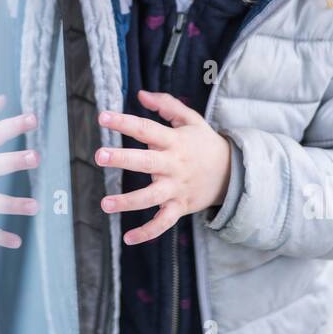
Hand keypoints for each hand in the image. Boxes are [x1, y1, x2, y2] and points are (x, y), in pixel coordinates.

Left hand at [94, 90, 231, 244]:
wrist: (233, 173)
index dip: (124, 122)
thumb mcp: (190, 119)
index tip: (102, 117)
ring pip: (152, 197)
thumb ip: (166, 105)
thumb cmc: (204, 143)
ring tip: (105, 203)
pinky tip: (127, 239)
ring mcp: (177, 188)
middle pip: (146, 162)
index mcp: (174, 141)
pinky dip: (147, 232)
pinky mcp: (180, 207)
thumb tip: (141, 94)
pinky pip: (163, 222)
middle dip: (122, 159)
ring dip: (128, 202)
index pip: (146, 129)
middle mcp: (174, 165)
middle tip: (99, 155)